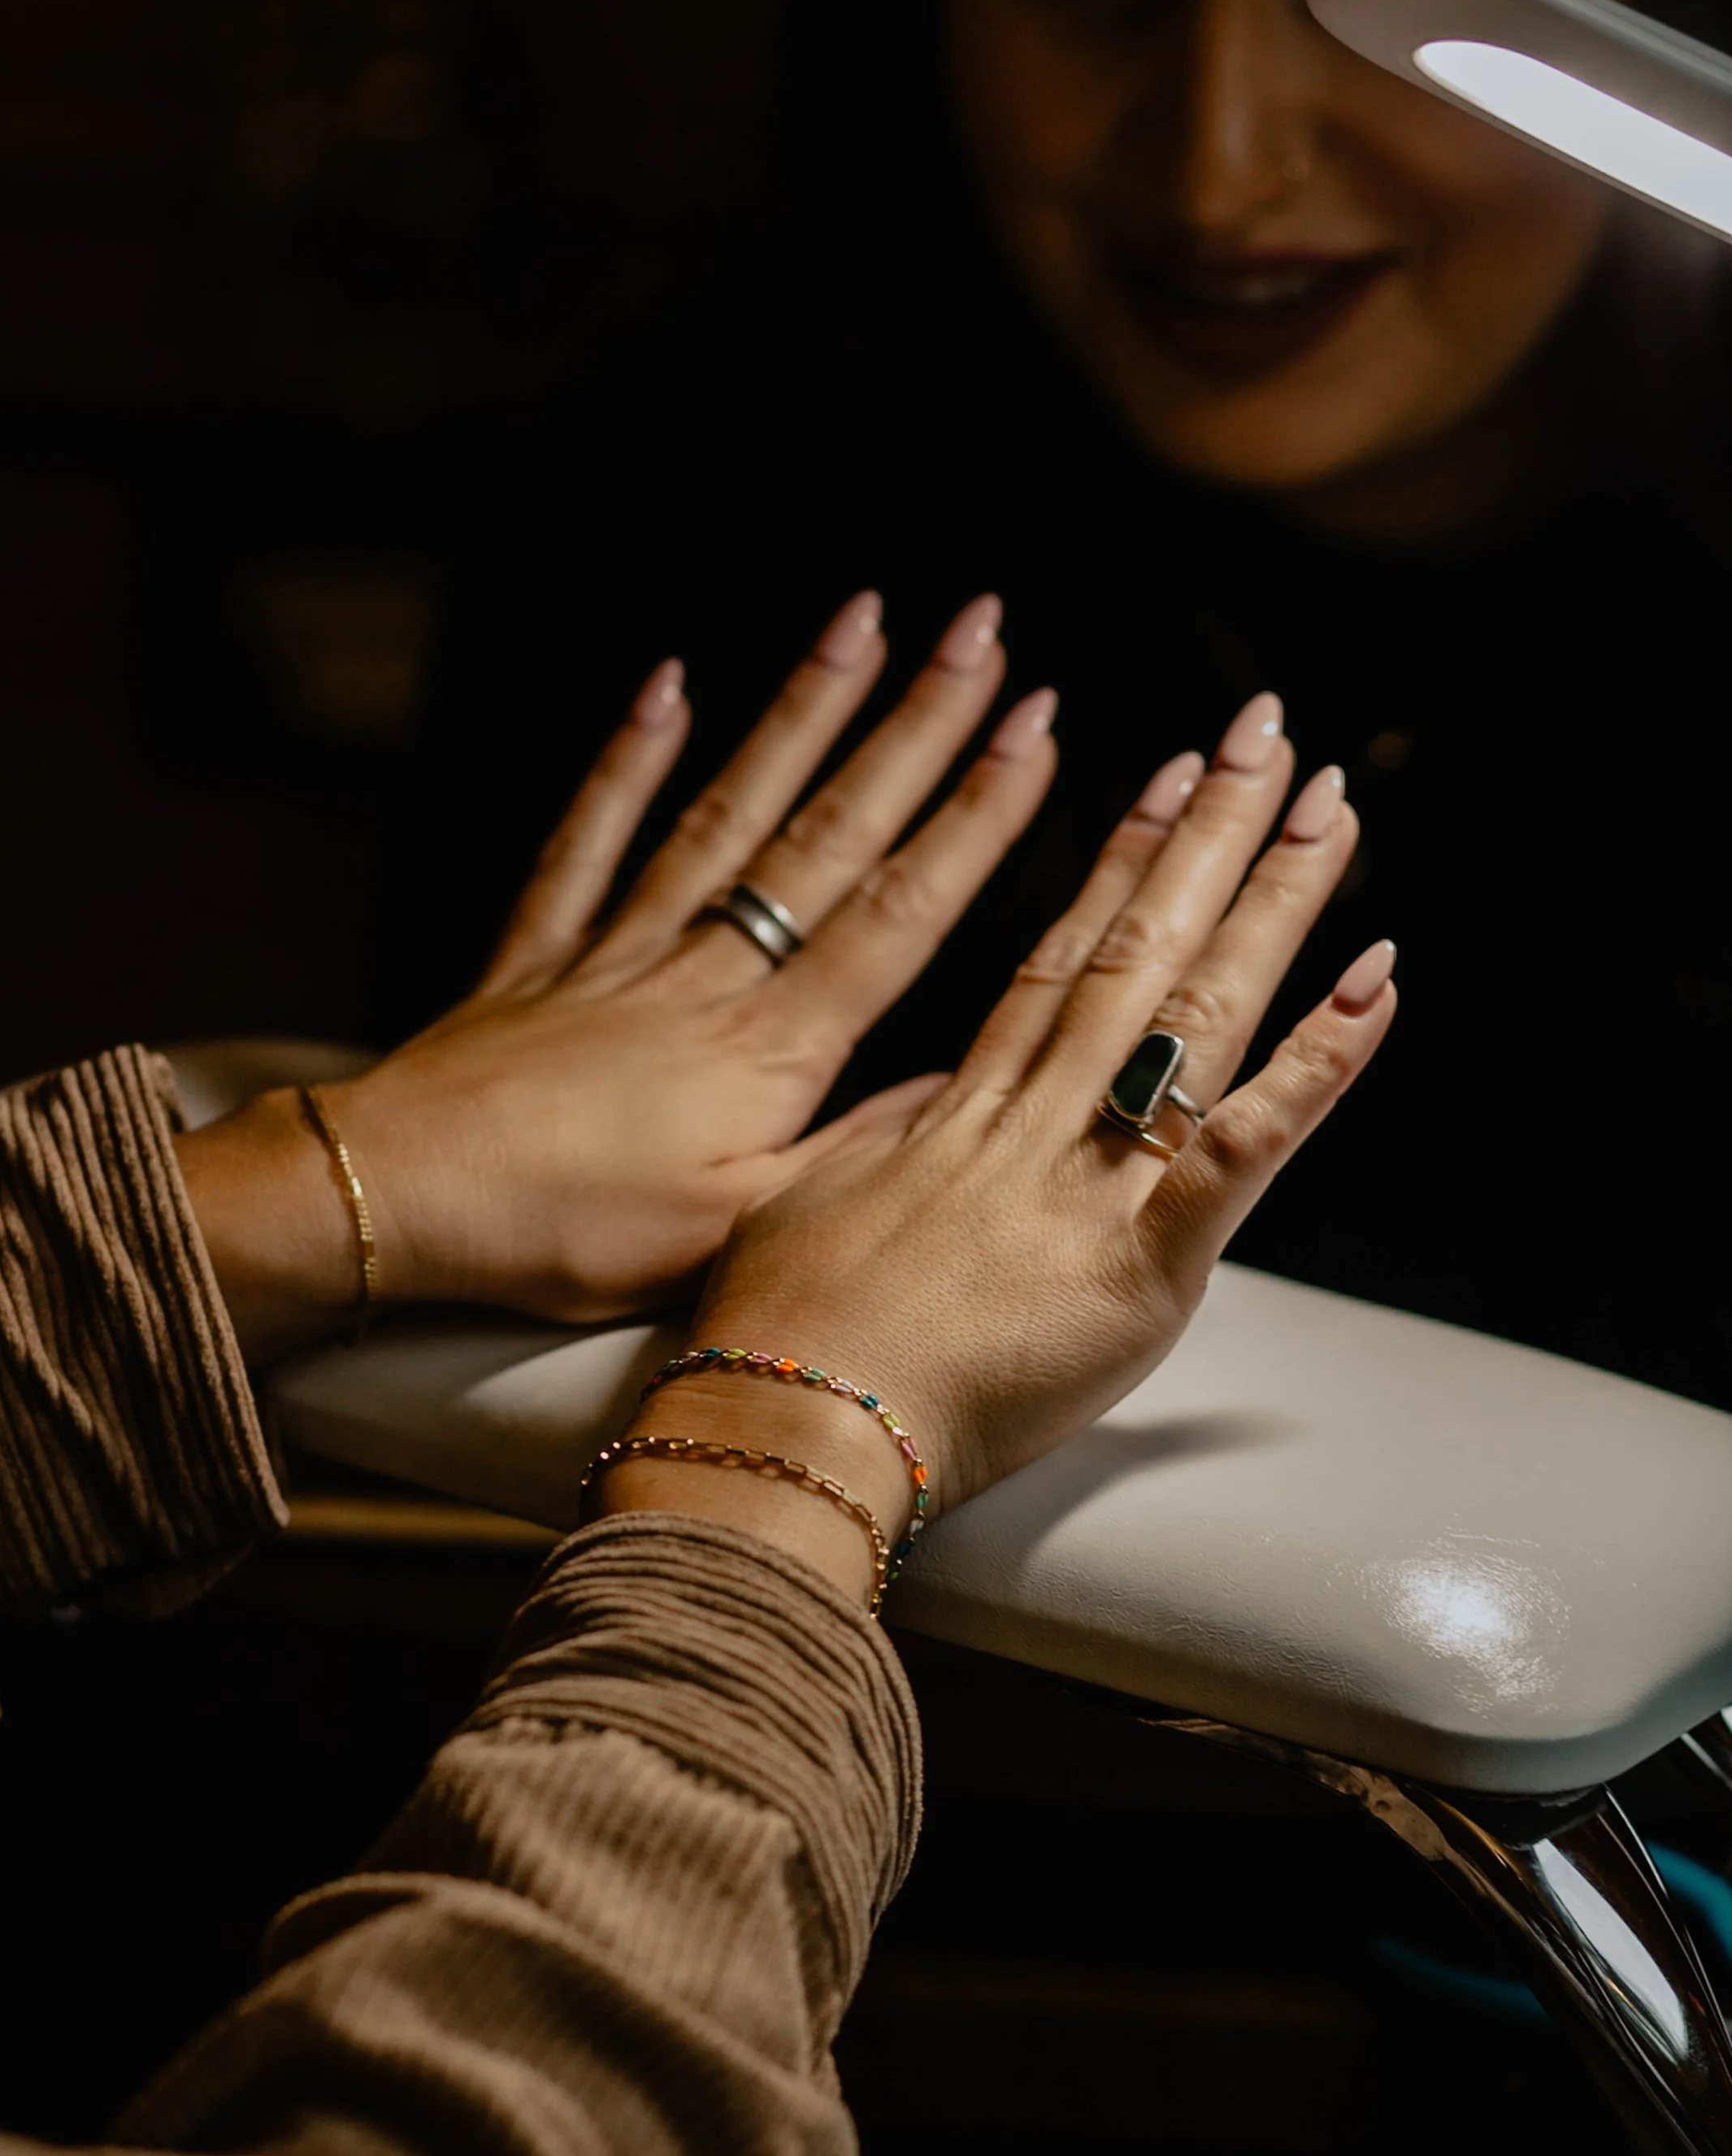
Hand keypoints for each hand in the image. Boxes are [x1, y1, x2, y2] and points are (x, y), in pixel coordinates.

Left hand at [180, 590, 1058, 1361]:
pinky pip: (590, 839)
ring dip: (800, 713)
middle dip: (914, 728)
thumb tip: (959, 1091)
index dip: (973, 819)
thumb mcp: (734, 1231)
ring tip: (861, 622)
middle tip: (979, 630)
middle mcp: (703, 975)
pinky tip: (668, 684)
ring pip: (725, 812)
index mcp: (766, 1050)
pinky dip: (629, 760)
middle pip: (828, 834)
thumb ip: (849, 1156)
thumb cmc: (568, 1236)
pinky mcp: (539, 955)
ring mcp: (617, 951)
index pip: (896, 914)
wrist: (406, 1203)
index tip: (1034, 728)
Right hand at [603, 696, 1396, 1605]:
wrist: (789, 1421)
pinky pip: (1244, 1146)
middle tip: (1264, 734)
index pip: (1055, 962)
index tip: (1163, 782)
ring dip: (1270, 902)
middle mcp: (1033, 1122)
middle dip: (1206, 836)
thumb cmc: (777, 1341)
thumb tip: (919, 1115)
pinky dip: (1318, 1066)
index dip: (1116, 867)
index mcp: (958, 1115)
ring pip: (1192, 1011)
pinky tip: (1376, 985)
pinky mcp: (1142, 1260)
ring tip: (1326, 807)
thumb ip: (880, 1153)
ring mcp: (1090, 1181)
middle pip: (1135, 949)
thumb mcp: (802, 1208)